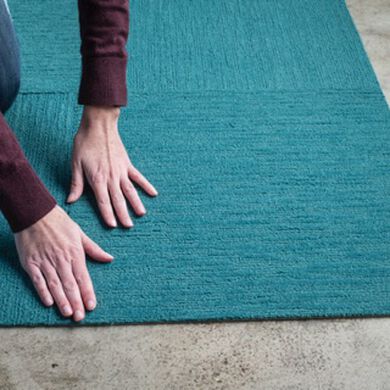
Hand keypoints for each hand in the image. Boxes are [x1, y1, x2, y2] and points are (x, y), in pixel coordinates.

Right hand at [14, 205, 113, 321]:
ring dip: (62, 300)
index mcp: (75, 252)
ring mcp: (45, 261)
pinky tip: (48, 302)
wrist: (35, 212)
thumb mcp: (80, 233)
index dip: (87, 292)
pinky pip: (37, 280)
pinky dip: (43, 291)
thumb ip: (94, 249)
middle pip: (70, 284)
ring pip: (55, 284)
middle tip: (80, 316)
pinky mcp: (31, 262)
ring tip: (67, 313)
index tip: (91, 306)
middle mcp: (61, 259)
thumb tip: (110, 258)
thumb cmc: (60, 222)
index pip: (83, 277)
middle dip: (76, 301)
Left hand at [67, 105, 157, 227]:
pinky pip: (138, 177)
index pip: (103, 201)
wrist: (99, 125)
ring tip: (141, 214)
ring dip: (136, 203)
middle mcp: (111, 177)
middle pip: (118, 200)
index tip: (113, 225)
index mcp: (97, 179)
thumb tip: (71, 200)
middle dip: (123, 214)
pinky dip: (146, 185)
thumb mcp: (75, 164)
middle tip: (128, 226)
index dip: (108, 215)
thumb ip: (76, 184)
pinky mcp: (127, 164)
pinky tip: (153, 193)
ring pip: (130, 191)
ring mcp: (121, 171)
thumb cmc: (84, 143)